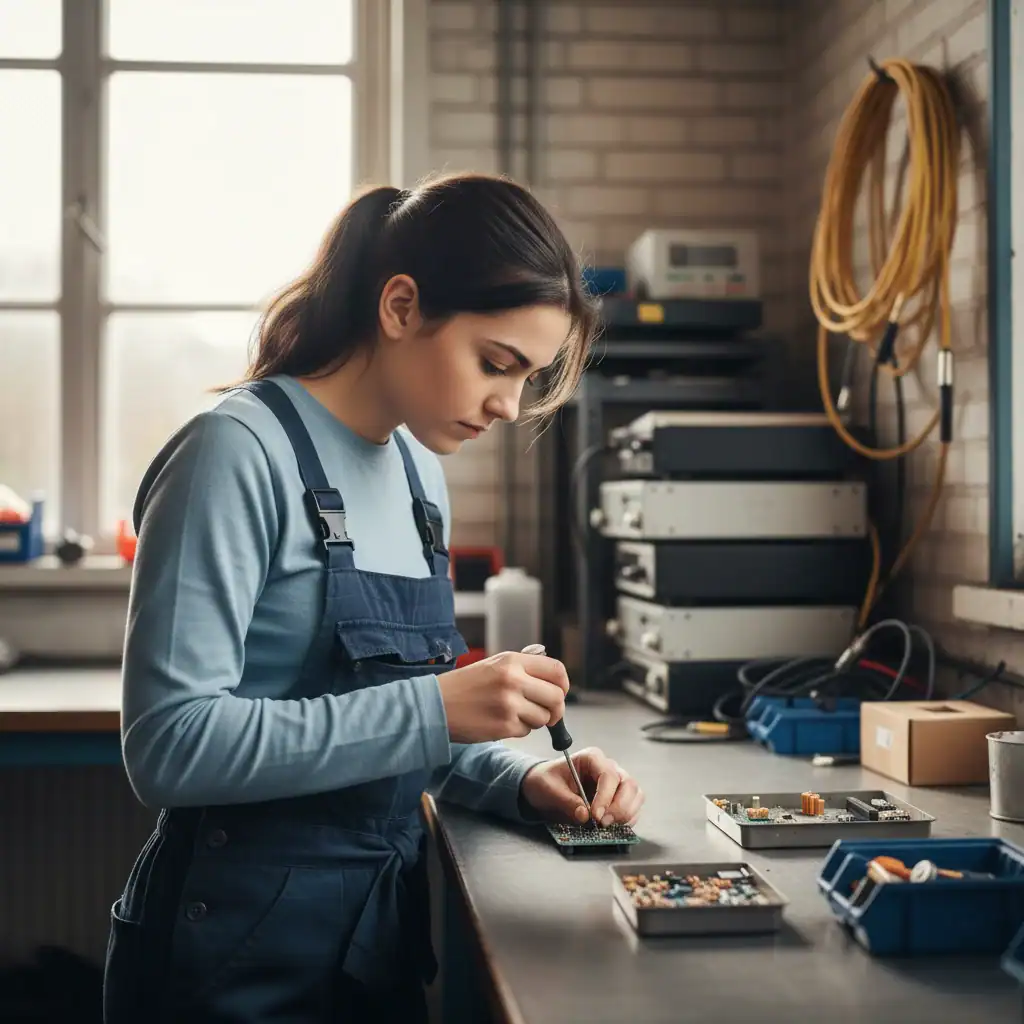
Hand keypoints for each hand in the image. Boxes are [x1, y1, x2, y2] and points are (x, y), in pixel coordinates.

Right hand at [437, 650, 569, 743]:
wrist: (436, 704)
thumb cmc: (465, 685)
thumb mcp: (495, 664)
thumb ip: (525, 668)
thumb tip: (554, 679)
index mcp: (512, 661)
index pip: (557, 670)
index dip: (563, 684)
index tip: (559, 692)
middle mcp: (513, 680)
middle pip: (557, 697)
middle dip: (556, 709)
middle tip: (547, 713)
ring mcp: (509, 704)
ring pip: (543, 717)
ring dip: (535, 720)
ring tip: (513, 714)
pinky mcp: (504, 726)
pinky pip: (526, 731)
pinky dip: (518, 729)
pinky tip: (500, 721)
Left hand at [520, 747, 644, 826]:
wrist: (545, 787)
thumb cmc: (546, 782)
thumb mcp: (549, 790)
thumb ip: (566, 801)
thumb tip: (584, 815)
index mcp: (592, 758)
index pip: (609, 775)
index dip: (606, 797)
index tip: (595, 815)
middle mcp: (608, 768)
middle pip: (628, 784)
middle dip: (620, 807)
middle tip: (603, 823)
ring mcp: (615, 783)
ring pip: (635, 795)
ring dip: (626, 814)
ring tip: (607, 826)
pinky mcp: (617, 798)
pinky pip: (632, 807)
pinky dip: (627, 819)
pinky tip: (613, 827)